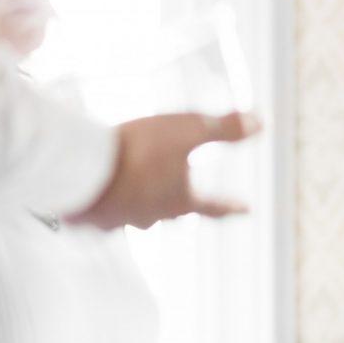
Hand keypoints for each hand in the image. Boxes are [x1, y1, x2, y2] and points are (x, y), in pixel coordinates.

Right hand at [68, 111, 261, 229]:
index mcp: (182, 200)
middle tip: (187, 203)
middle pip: (176, 213)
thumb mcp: (187, 131)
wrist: (81, 172)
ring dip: (145, 207)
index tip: (247, 209)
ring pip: (141, 216)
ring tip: (142, 198)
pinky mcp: (93, 217)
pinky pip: (107, 215)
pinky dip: (109, 207)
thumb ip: (224, 129)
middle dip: (183, 206)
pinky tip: (101, 202)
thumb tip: (262, 123)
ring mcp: (123, 219)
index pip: (215, 206)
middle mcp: (155, 215)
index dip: (232, 205)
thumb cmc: (139, 151)